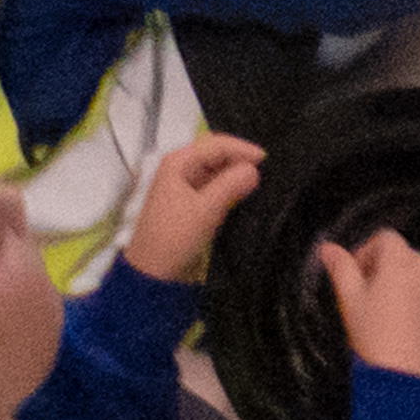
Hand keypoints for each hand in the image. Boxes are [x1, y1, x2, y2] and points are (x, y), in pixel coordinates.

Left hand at [124, 134, 267, 287]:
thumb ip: (231, 185)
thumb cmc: (173, 238)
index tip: (267, 161)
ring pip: (218, 171)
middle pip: (218, 155)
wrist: (152, 274)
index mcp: (178, 162)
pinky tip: (246, 196)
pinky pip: (216, 187)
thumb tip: (255, 169)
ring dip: (237, 176)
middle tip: (268, 171)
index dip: (243, 149)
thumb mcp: (204, 210)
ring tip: (262, 182)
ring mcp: (185, 185)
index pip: (217, 144)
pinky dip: (231, 189)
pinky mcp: (191, 202)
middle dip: (241, 162)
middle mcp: (180, 168)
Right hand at [318, 227, 419, 381]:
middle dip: (386, 273)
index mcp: (401, 262)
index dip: (366, 253)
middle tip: (369, 303)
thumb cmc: (376, 340)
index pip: (384, 239)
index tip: (356, 277)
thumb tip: (328, 248)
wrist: (411, 380)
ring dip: (408, 290)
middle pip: (406, 258)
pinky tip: (413, 334)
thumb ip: (340, 270)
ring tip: (391, 323)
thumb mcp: (350, 303)